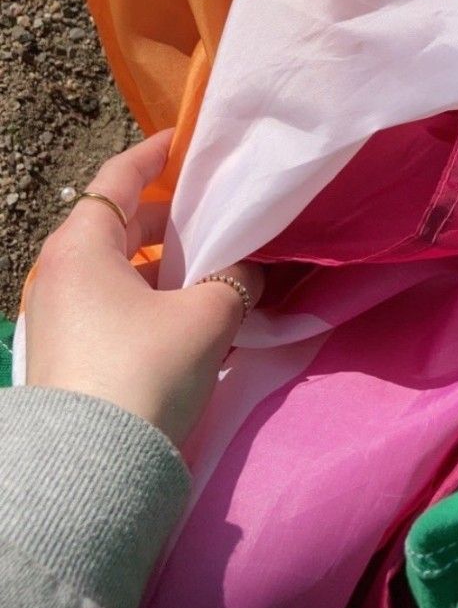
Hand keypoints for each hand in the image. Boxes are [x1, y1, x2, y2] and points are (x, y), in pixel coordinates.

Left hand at [26, 130, 262, 446]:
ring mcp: (59, 313)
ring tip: (212, 266)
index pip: (119, 177)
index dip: (156, 153)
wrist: (92, 467)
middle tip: (216, 212)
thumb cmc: (145, 368)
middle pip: (119, 224)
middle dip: (169, 217)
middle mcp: (61, 271)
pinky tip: (189, 312)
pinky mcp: (68, 350)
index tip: (188, 141)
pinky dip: (149, 295)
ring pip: (118, 268)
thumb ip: (236, 280)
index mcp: (82, 244)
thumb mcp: (207, 316)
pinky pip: (112, 301)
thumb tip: (248, 272)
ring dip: (163, 262)